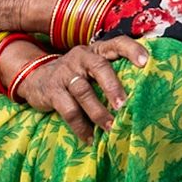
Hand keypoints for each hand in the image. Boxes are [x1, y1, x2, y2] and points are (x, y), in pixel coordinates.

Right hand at [15, 38, 150, 142]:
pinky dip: (80, 127)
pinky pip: (68, 110)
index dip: (132, 50)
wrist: (35, 79)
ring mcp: (65, 73)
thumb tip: (145, 95)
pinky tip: (90, 138)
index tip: (146, 62)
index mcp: (97, 51)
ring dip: (99, 112)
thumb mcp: (93, 68)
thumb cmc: (77, 75)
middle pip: (99, 67)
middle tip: (124, 105)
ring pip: (83, 91)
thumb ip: (114, 74)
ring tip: (111, 128)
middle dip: (113, 86)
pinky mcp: (53, 91)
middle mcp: (81, 57)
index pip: (117, 43)